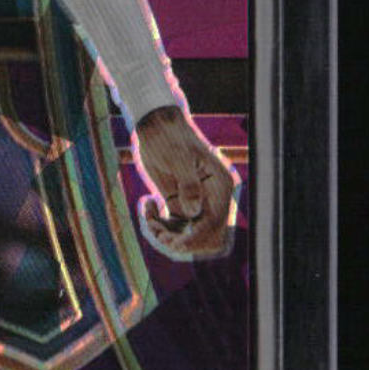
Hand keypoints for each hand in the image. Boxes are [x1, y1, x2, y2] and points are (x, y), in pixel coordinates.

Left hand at [133, 106, 237, 260]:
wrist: (154, 126)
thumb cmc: (168, 137)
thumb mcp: (177, 158)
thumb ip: (188, 185)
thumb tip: (194, 213)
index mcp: (220, 185)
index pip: (216, 222)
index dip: (197, 237)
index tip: (176, 243)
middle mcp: (212, 197)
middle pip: (205, 236)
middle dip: (182, 241)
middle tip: (159, 232)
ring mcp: (196, 202)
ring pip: (188, 235)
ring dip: (167, 235)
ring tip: (149, 217)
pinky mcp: (180, 203)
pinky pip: (174, 227)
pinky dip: (159, 225)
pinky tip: (148, 205)